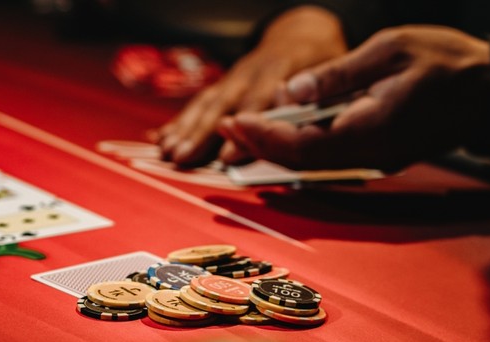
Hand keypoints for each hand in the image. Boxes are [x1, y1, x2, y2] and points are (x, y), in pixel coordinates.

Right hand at [154, 6, 347, 167]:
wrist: (301, 34)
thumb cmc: (320, 62)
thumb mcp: (331, 73)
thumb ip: (317, 97)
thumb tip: (302, 128)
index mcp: (282, 68)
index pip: (260, 100)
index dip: (241, 129)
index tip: (227, 156)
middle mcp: (251, 73)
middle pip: (224, 103)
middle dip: (201, 133)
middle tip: (182, 158)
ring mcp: (233, 78)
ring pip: (206, 103)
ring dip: (185, 130)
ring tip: (167, 154)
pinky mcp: (222, 85)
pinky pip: (197, 103)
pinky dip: (178, 122)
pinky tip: (159, 139)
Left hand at [220, 25, 489, 172]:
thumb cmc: (449, 63)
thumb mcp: (391, 50)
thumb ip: (339, 74)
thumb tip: (292, 91)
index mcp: (370, 130)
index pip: (301, 145)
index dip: (262, 137)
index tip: (234, 122)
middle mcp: (369, 155)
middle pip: (300, 161)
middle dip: (259, 146)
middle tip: (227, 127)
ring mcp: (374, 160)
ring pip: (312, 163)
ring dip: (275, 149)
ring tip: (244, 130)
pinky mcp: (378, 155)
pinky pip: (329, 158)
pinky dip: (299, 147)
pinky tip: (283, 132)